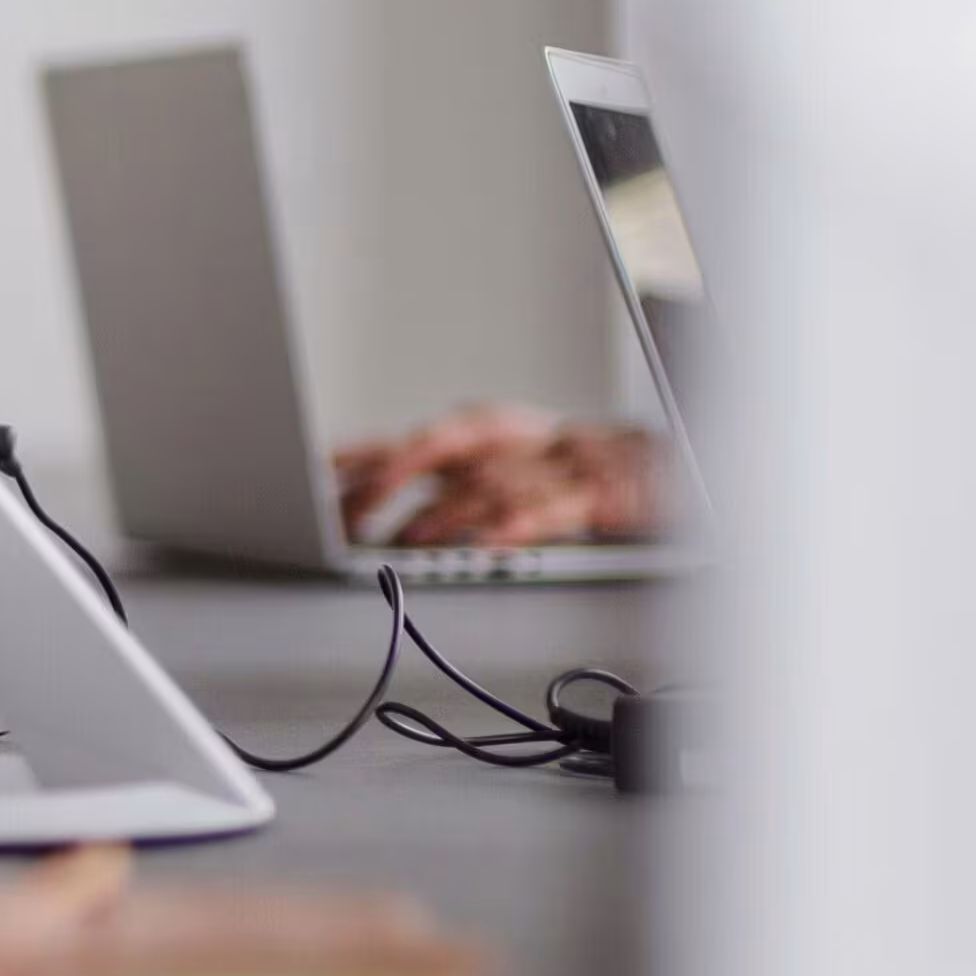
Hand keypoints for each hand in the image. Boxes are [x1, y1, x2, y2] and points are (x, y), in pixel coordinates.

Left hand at [334, 406, 663, 548]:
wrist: (667, 465)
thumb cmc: (570, 470)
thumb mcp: (501, 462)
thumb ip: (440, 478)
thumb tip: (363, 501)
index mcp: (484, 430)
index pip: (404, 442)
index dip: (355, 457)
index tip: (308, 476)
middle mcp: (509, 440)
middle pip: (434, 453)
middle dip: (384, 485)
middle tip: (345, 521)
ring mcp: (551, 466)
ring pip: (482, 488)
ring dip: (437, 517)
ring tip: (400, 544)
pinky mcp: (593, 497)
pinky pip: (547, 510)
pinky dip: (511, 527)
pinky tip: (484, 545)